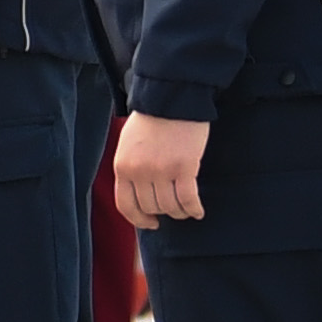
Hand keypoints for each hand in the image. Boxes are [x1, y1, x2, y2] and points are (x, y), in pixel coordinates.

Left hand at [111, 109, 211, 227]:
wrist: (171, 99)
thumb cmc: (151, 120)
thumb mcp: (128, 145)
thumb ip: (130, 168)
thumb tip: (138, 193)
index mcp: (122, 167)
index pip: (126, 205)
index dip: (139, 220)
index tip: (150, 223)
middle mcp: (140, 172)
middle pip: (152, 207)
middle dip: (164, 213)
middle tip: (174, 210)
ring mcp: (162, 170)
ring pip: (170, 207)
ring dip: (180, 212)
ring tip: (186, 210)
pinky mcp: (184, 167)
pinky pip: (188, 199)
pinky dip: (194, 209)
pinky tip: (198, 211)